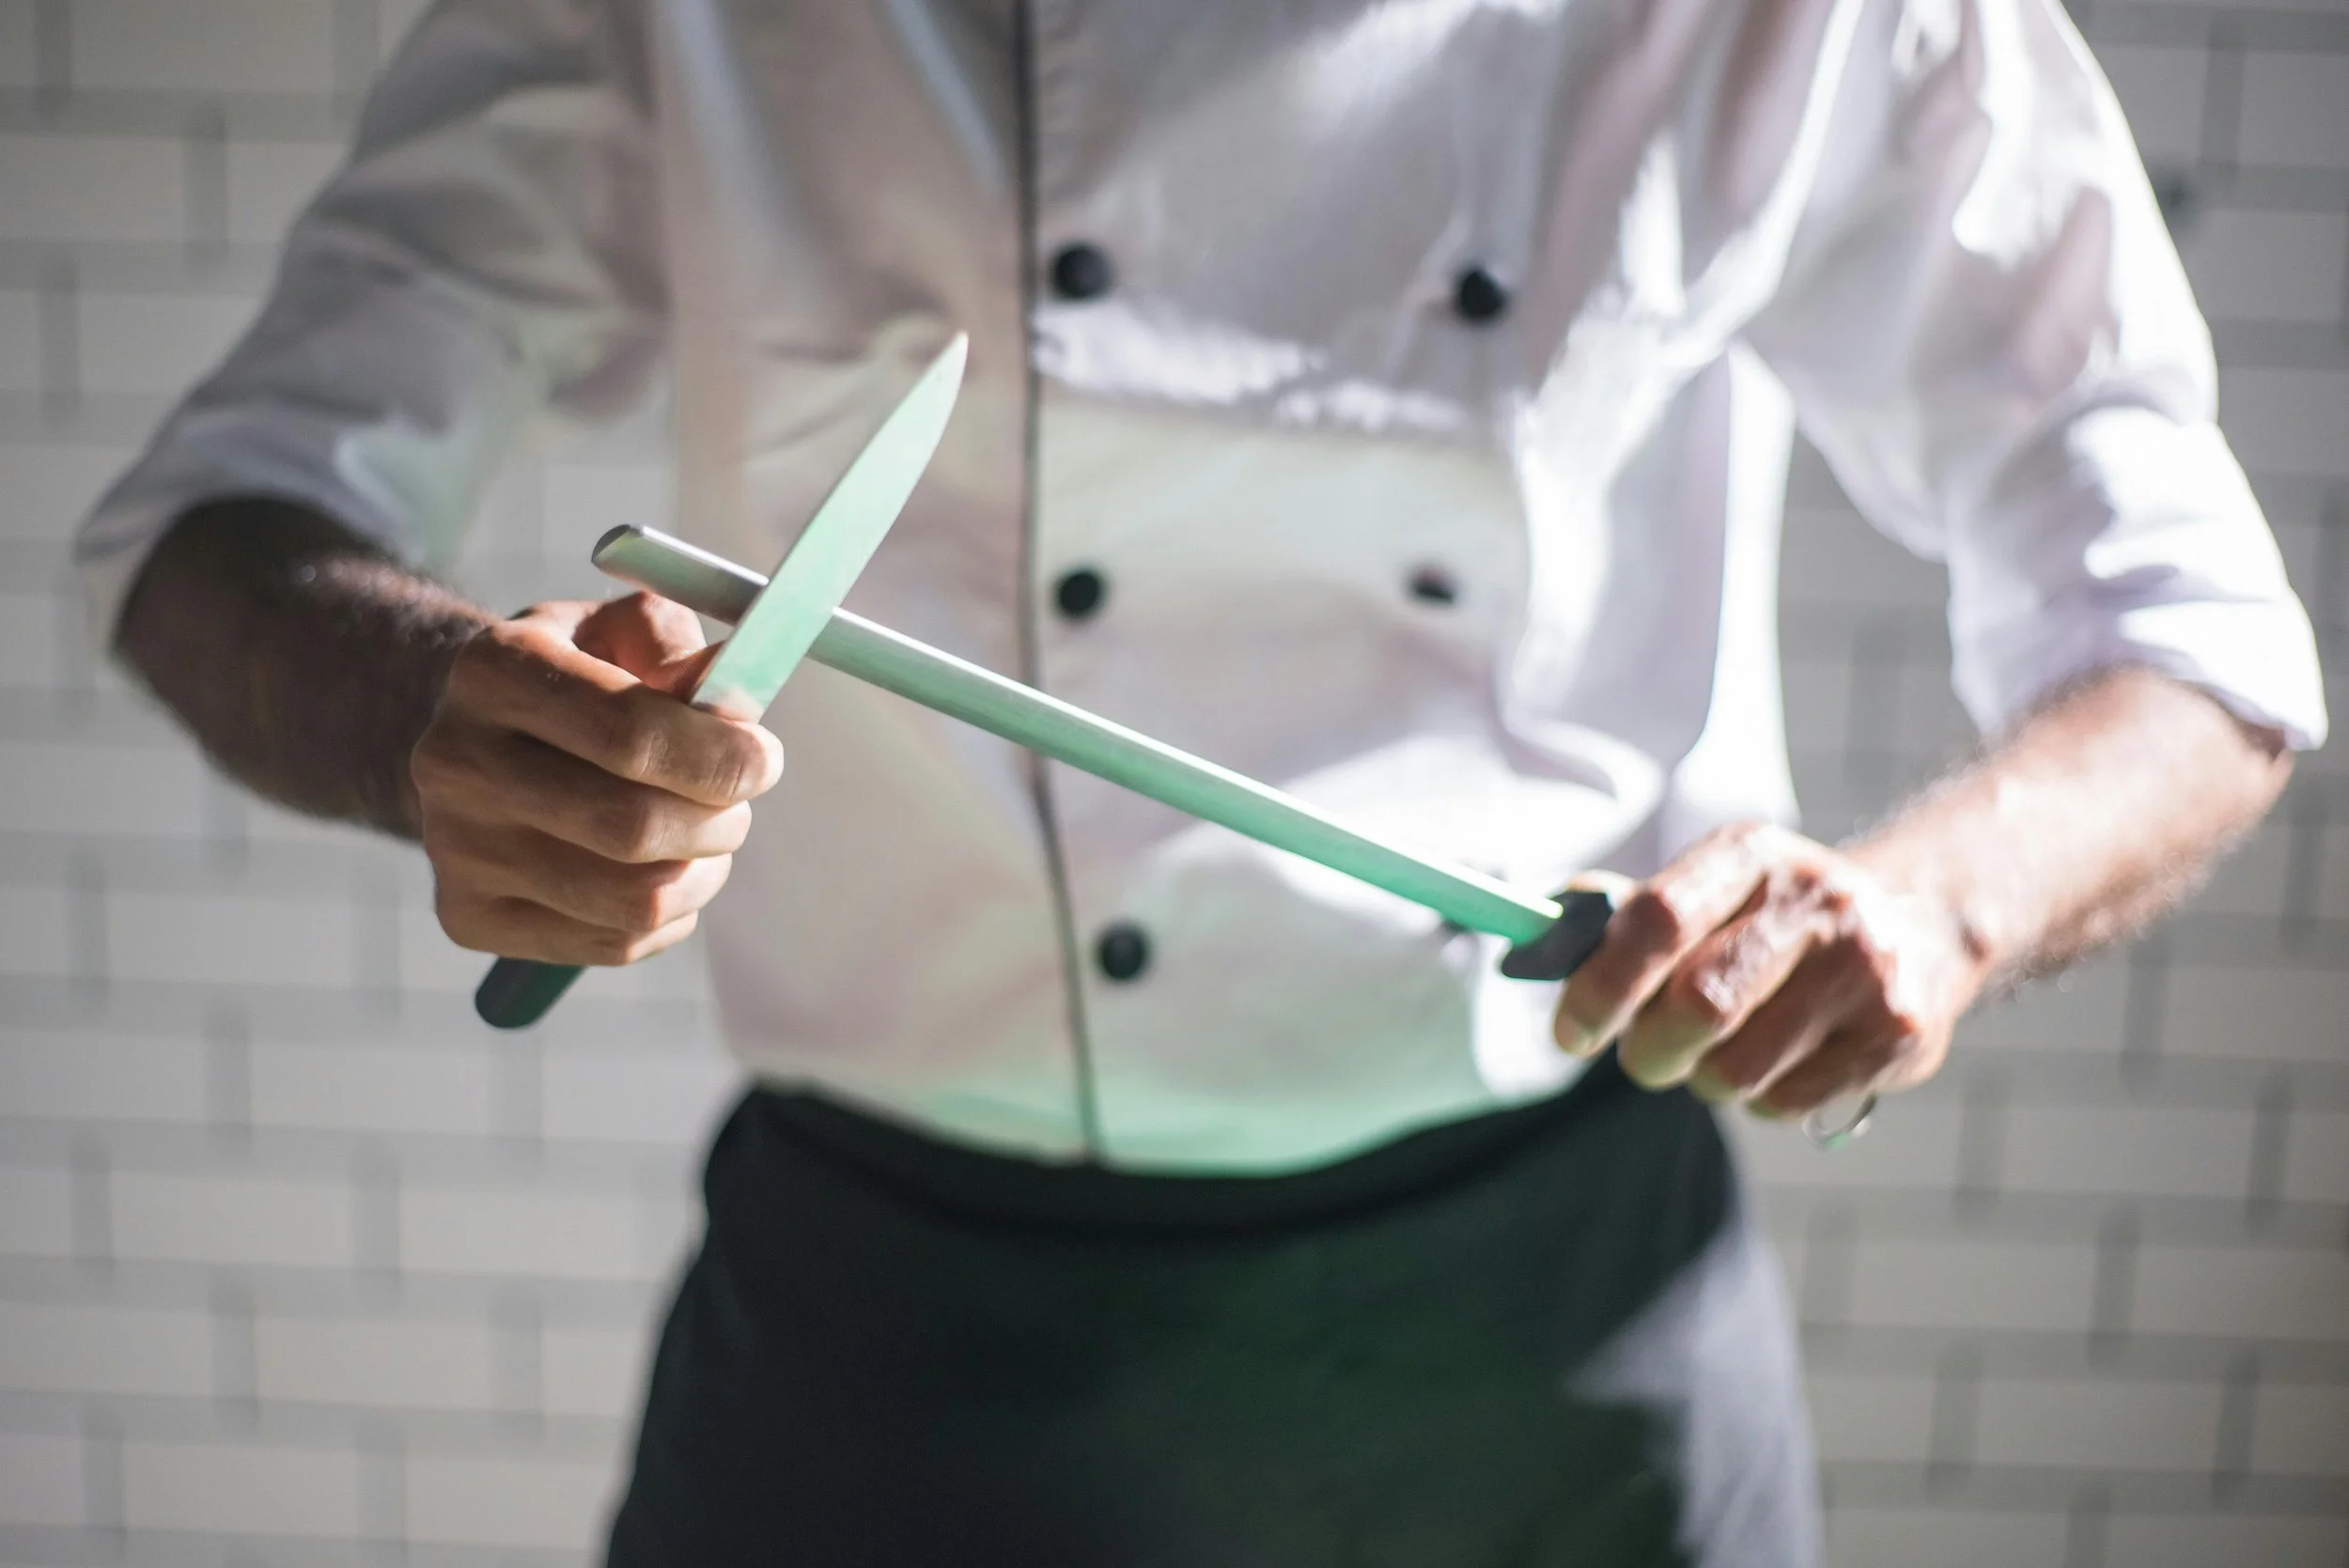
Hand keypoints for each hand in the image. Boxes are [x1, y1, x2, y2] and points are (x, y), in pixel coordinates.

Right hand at [411, 592, 784, 965]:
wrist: (466, 737)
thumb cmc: (571, 677)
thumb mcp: (616, 630)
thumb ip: (677, 647)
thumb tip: (736, 692)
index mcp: (494, 673)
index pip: (630, 733)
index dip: (721, 757)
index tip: (765, 759)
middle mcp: (458, 763)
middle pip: (633, 827)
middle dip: (718, 821)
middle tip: (738, 804)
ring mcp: (455, 850)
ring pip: (634, 900)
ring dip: (703, 873)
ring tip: (707, 838)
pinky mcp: (468, 918)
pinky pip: (614, 944)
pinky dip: (671, 916)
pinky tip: (662, 874)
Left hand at [1552, 824, 1987, 1117]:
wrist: (1915, 927)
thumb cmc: (1772, 919)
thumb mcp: (1711, 887)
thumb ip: (1628, 912)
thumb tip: (1542, 925)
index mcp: (1750, 854)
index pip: (1658, 919)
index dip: (1600, 985)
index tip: (1569, 1032)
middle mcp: (1814, 901)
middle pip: (1697, 1007)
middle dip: (1648, 1051)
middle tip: (1643, 1057)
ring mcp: (1865, 968)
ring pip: (1736, 1070)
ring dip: (1704, 1079)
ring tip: (1723, 1051)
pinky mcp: (1898, 1033)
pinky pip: (1784, 1103)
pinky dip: (1759, 1100)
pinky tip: (1783, 1059)